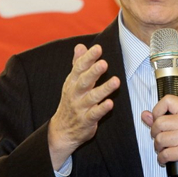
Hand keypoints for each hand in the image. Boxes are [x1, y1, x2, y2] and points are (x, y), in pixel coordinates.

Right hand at [48, 44, 119, 169]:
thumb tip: (80, 46)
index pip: (79, 68)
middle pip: (84, 81)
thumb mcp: (71, 82)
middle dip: (94, 72)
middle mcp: (75, 94)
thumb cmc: (71, 101)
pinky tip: (110, 103)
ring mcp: (80, 108)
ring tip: (116, 81)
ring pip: (92, 97)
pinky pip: (94, 115)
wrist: (61, 131)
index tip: (98, 48)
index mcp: (72, 82)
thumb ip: (77, 64)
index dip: (88, 58)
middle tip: (104, 63)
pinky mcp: (86, 121)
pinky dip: (102, 109)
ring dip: (104, 89)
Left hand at [141, 95, 177, 176]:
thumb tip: (146, 115)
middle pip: (160, 122)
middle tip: (159, 138)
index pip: (168, 100)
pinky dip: (162, 158)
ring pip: (160, 139)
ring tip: (164, 149)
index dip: (157, 110)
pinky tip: (167, 158)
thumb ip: (167, 119)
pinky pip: (165, 154)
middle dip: (155, 133)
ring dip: (158, 147)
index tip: (157, 119)